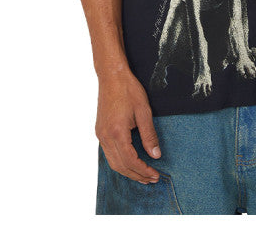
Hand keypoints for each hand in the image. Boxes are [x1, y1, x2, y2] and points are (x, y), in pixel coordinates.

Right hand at [96, 67, 161, 183]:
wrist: (112, 76)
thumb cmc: (129, 90)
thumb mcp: (144, 111)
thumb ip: (149, 135)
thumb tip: (156, 155)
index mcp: (117, 132)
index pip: (130, 161)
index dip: (143, 170)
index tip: (155, 174)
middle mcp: (105, 136)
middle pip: (120, 166)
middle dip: (136, 175)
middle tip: (151, 179)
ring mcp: (100, 134)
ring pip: (112, 162)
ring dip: (127, 171)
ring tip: (142, 175)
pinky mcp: (100, 131)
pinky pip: (108, 153)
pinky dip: (120, 162)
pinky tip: (130, 162)